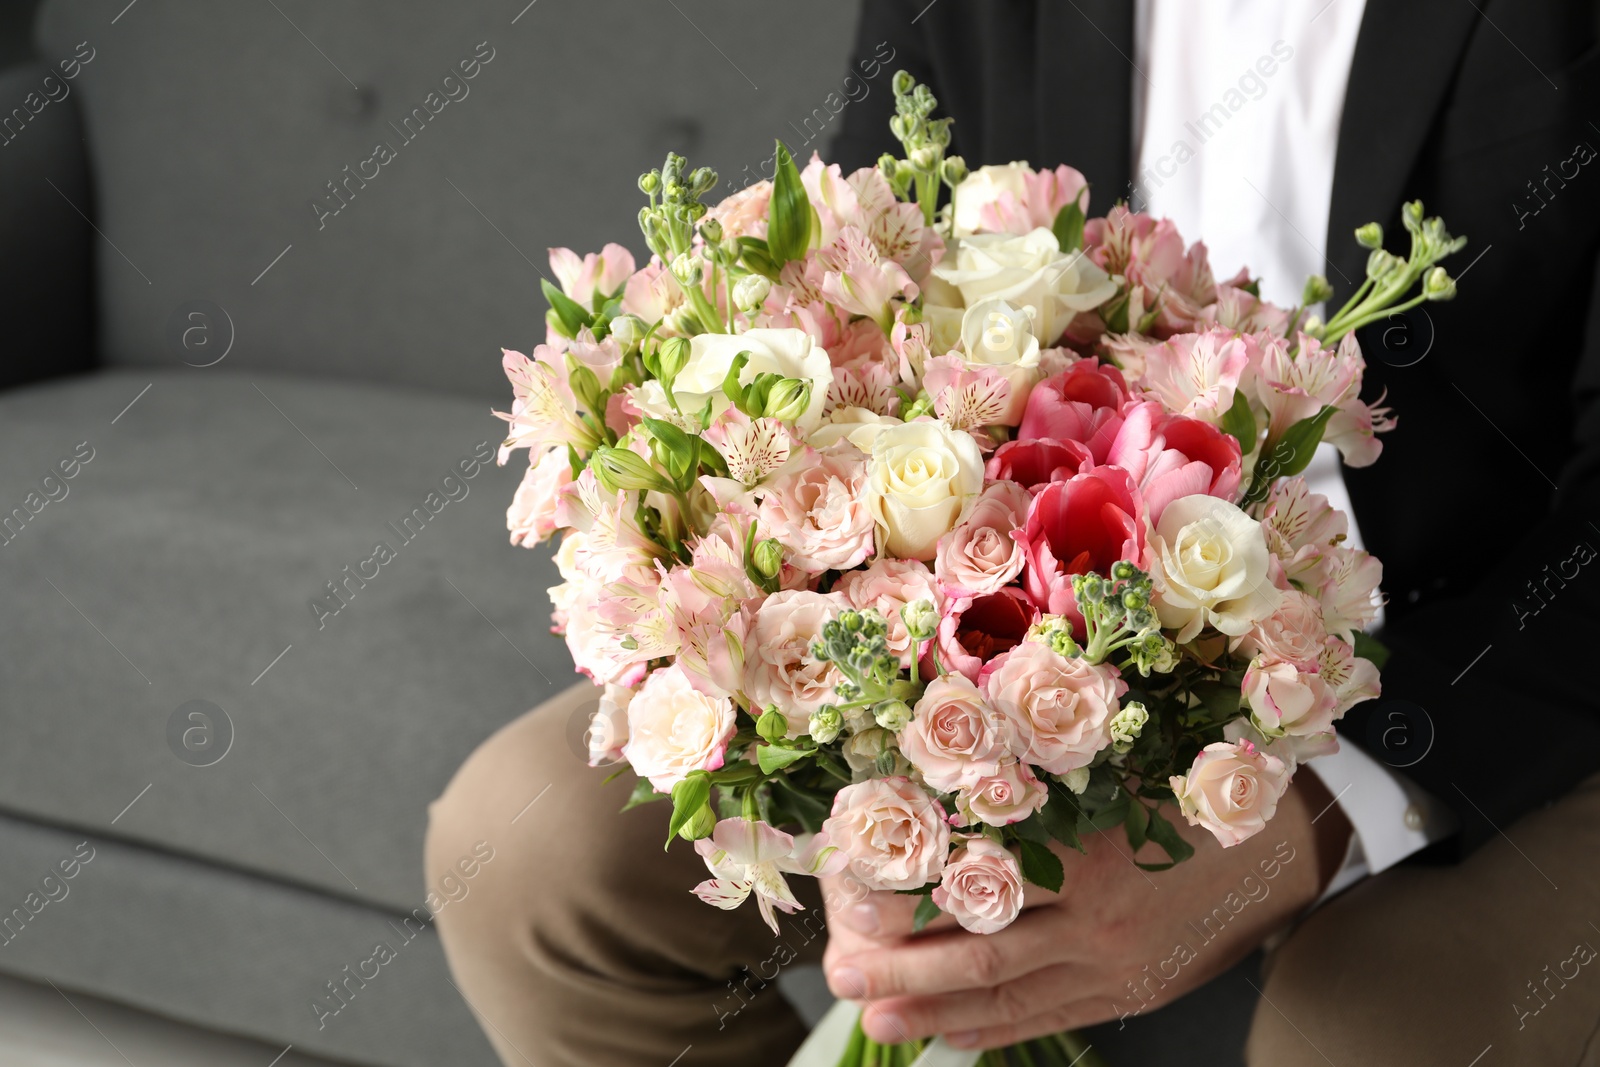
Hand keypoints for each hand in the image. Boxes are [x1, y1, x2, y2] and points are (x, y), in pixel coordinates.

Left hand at [820, 774, 1350, 1049]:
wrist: (1290, 847)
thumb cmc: (1193, 788)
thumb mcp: (1120, 767)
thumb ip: (1043, 784)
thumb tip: (948, 781)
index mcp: (1089, 843)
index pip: (977, 875)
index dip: (910, 891)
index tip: (852, 894)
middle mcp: (1098, 911)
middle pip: (982, 947)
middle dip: (905, 966)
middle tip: (842, 973)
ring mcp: (1116, 961)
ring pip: (1010, 992)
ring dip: (936, 1009)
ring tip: (877, 1015)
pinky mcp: (1132, 992)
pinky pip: (1052, 1017)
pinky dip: (998, 1030)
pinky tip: (951, 1036)